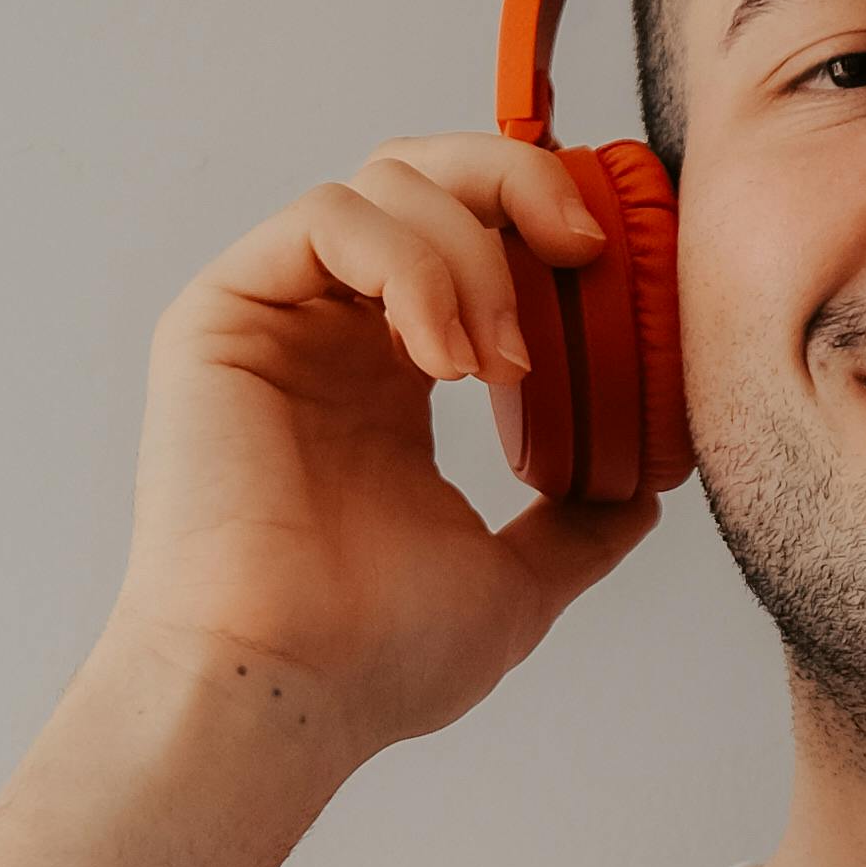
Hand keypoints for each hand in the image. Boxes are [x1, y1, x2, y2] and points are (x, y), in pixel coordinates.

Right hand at [107, 133, 656, 751]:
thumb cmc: (376, 658)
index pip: (468, 236)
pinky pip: (327, 218)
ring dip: (471, 253)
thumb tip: (643, 495)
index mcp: (389, 378)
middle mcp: (329, 332)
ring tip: (499, 366)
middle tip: (584, 250)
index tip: (612, 262)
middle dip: (518, 185)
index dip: (541, 218)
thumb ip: (575, 527)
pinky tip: (444, 357)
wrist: (289, 691)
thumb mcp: (514, 584)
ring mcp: (274, 318)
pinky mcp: (222, 314)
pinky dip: (409, 264)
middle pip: (424, 175)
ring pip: (383, 183)